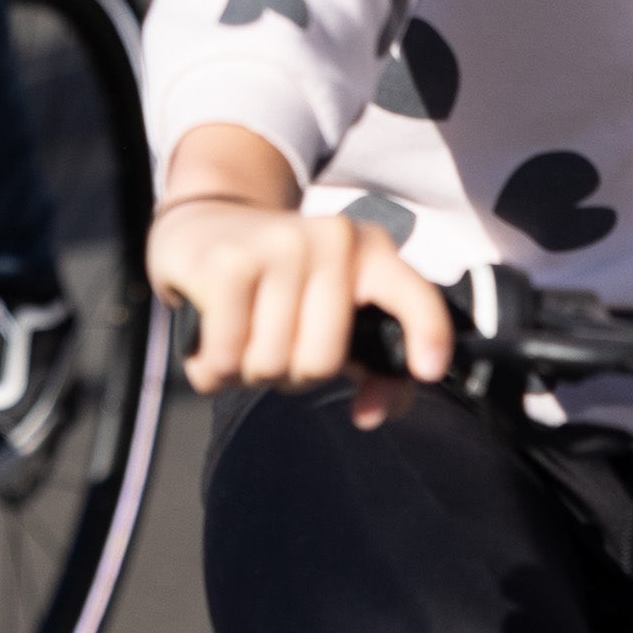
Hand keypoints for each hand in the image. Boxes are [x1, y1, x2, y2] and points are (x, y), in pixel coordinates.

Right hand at [144, 123, 447, 428]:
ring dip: (245, 373)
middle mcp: (330, 240)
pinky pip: (226, 357)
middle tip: (273, 348)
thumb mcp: (333, 310)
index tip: (428, 370)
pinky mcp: (226, 262)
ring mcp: (277, 246)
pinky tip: (208, 346)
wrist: (204, 219)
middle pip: (322, 361)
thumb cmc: (279, 278)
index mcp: (368, 250)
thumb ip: (371, 367)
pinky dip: (211, 370)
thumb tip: (370, 413)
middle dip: (290, 375)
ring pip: (270, 364)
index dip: (427, 334)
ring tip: (238, 340)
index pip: (412, 294)